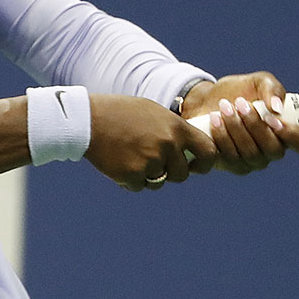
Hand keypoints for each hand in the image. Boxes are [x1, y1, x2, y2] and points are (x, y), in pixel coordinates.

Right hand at [85, 95, 216, 190]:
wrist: (89, 119)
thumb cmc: (121, 112)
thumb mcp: (154, 113)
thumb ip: (174, 130)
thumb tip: (190, 149)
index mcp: (177, 128)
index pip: (208, 152)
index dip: (205, 163)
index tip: (195, 166)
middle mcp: (167, 146)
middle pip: (181, 174)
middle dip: (170, 172)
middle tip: (152, 160)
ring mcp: (150, 161)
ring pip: (159, 182)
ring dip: (148, 175)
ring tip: (131, 155)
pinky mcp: (132, 175)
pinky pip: (140, 186)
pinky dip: (131, 179)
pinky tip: (119, 161)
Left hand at [178, 72, 298, 174]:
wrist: (208, 99)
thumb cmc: (240, 91)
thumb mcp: (259, 81)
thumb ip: (272, 89)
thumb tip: (277, 107)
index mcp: (287, 130)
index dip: (293, 135)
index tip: (274, 119)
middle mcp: (274, 149)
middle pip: (274, 150)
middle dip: (255, 125)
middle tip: (240, 103)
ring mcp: (255, 160)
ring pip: (252, 153)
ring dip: (236, 128)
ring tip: (224, 106)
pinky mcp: (234, 165)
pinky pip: (231, 157)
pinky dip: (222, 136)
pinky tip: (214, 119)